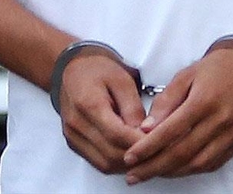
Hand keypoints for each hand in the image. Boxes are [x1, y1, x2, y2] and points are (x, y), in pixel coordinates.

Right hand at [57, 54, 146, 173]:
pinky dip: (117, 163)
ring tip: (148, 154)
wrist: (74, 70)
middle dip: (137, 157)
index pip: (117, 135)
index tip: (159, 143)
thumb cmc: (99, 70)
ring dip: (128, 164)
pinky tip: (131, 155)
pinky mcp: (74, 143)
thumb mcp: (122, 80)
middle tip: (158, 151)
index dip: (140, 143)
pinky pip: (97, 163)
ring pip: (105, 163)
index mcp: (88, 104)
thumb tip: (144, 132)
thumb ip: (133, 107)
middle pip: (111, 154)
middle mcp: (76, 124)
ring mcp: (73, 136)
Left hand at [122, 48, 232, 183]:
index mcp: (204, 101)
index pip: (170, 132)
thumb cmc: (218, 67)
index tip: (129, 158)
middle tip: (133, 176)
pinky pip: (215, 162)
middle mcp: (220, 120)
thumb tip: (147, 128)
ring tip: (151, 174)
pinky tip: (177, 169)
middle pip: (182, 153)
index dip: (147, 148)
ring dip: (172, 172)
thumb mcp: (187, 74)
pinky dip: (193, 169)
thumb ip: (166, 101)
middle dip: (154, 167)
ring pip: (198, 163)